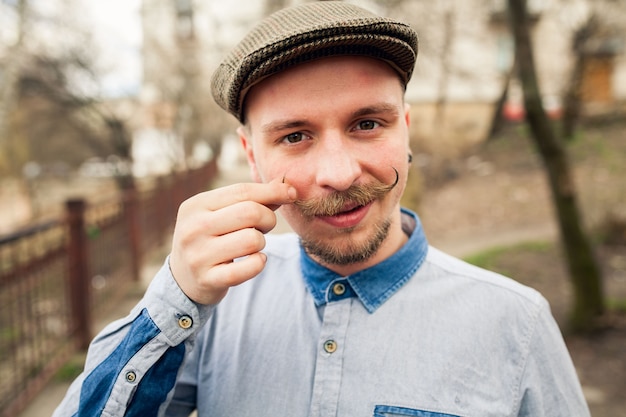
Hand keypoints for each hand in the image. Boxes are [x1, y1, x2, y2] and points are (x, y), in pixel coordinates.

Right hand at [169, 179, 296, 304]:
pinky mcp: (208, 279)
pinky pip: (250, 267)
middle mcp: (193, 228)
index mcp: (196, 205)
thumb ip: (251, 199)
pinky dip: (260, 263)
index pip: (242, 191)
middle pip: (251, 213)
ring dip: (261, 243)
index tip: (292, 193)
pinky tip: (255, 261)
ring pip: (253, 240)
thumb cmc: (211, 238)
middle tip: (264, 226)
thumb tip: (284, 184)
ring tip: (252, 246)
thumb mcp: (221, 214)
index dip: (273, 191)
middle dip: (268, 218)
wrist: (184, 279)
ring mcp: (198, 255)